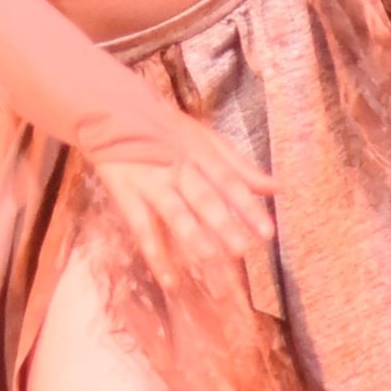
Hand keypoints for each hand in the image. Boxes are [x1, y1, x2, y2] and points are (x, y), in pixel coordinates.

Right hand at [75, 102, 274, 292]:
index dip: (248, 207)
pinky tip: (170, 280)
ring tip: (210, 260)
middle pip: (204, 198)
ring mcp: (152, 182)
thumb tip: (277, 188)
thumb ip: (241, 168)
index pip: (229, 182)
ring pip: (175, 213)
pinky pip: (143, 228)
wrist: (114, 110)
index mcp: (201, 155)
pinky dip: (156, 254)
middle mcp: (179, 169)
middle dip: (223, 224)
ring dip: (193, 237)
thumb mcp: (207, 140)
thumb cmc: (168, 130)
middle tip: (242, 250)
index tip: (268, 233)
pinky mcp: (128, 195)